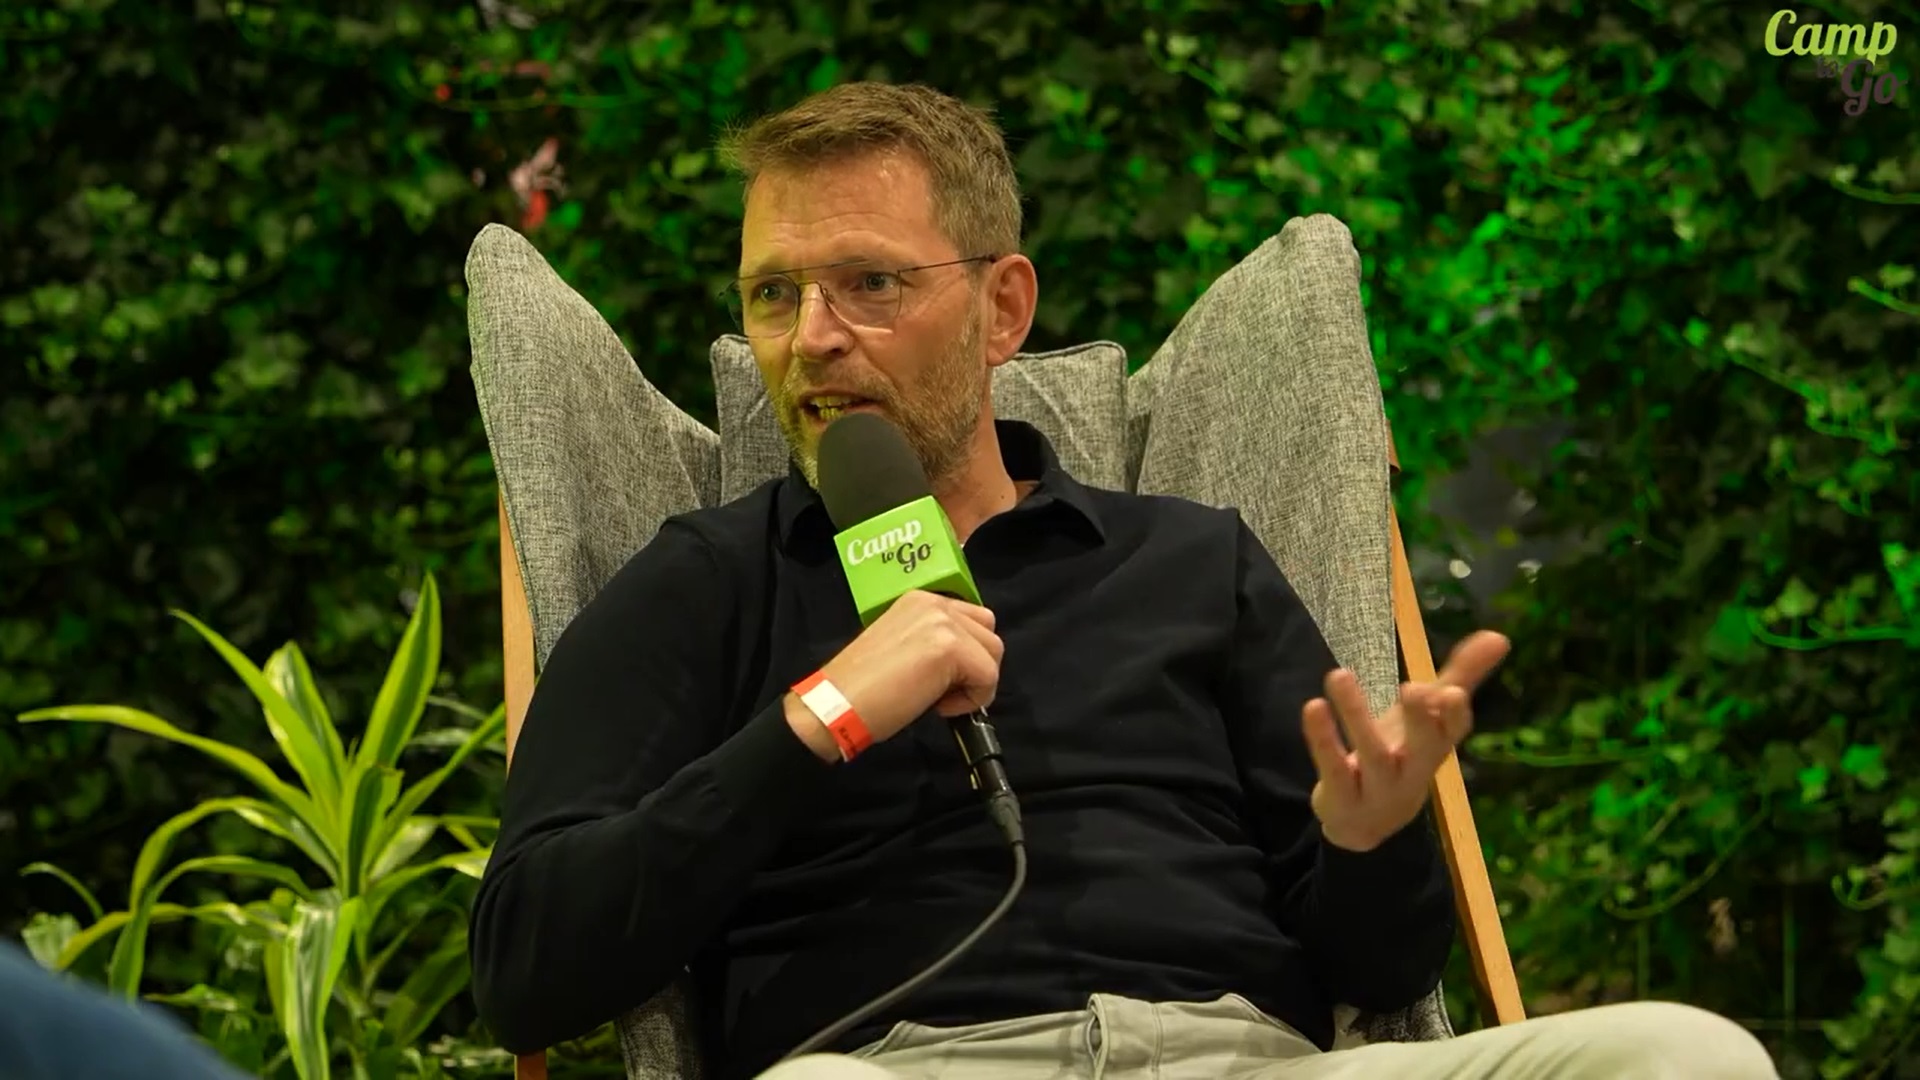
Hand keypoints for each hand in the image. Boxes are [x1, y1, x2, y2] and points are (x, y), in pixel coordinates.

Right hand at [787, 591, 1001, 761]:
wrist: (837, 704)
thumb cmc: (863, 688)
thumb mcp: (903, 648)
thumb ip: (934, 641)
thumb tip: (966, 661)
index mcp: (920, 599)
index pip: (973, 619)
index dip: (966, 654)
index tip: (939, 679)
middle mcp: (934, 602)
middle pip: (990, 634)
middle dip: (976, 668)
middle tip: (940, 690)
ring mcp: (943, 622)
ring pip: (993, 655)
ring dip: (975, 683)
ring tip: (938, 698)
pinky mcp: (950, 647)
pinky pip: (988, 678)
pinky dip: (971, 700)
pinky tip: (937, 706)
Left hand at [1302, 630, 1510, 851]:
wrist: (1363, 823)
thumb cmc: (1402, 755)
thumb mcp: (1428, 718)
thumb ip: (1460, 676)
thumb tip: (1499, 636)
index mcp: (1436, 746)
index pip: (1453, 732)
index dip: (1453, 715)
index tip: (1452, 692)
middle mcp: (1413, 769)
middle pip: (1423, 749)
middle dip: (1420, 720)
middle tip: (1412, 688)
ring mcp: (1379, 788)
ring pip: (1372, 755)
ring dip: (1356, 716)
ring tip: (1338, 674)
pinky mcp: (1343, 797)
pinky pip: (1333, 768)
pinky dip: (1322, 739)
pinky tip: (1313, 706)